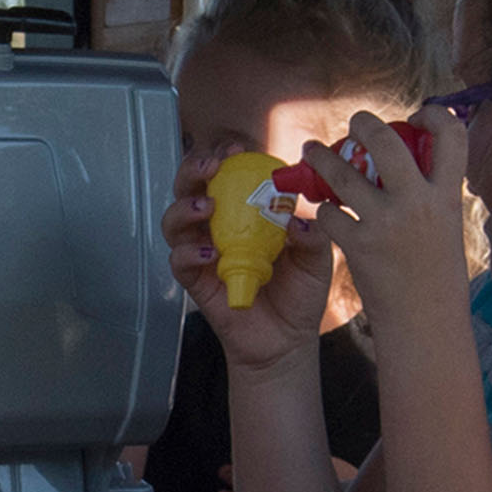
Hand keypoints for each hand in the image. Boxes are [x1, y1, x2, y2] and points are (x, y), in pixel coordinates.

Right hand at [165, 146, 331, 374]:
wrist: (287, 341)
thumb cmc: (299, 294)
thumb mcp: (317, 258)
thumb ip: (313, 234)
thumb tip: (296, 217)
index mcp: (244, 213)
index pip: (226, 175)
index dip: (225, 158)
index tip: (237, 150)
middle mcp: (218, 228)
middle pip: (190, 188)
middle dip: (193, 170)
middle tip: (211, 166)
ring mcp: (203, 253)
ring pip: (174, 221)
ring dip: (185, 207)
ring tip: (207, 206)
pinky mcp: (196, 281)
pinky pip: (179, 261)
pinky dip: (188, 253)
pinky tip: (210, 254)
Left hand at [280, 111, 466, 334]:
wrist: (425, 325)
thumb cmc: (439, 282)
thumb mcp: (448, 230)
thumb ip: (433, 197)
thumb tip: (413, 166)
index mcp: (448, 197)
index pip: (452, 134)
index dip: (434, 115)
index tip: (416, 116)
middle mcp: (418, 203)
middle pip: (387, 140)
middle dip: (364, 123)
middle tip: (354, 124)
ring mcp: (385, 223)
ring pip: (343, 173)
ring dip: (322, 158)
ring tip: (311, 151)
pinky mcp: (357, 244)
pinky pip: (330, 213)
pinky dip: (325, 211)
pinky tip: (326, 213)